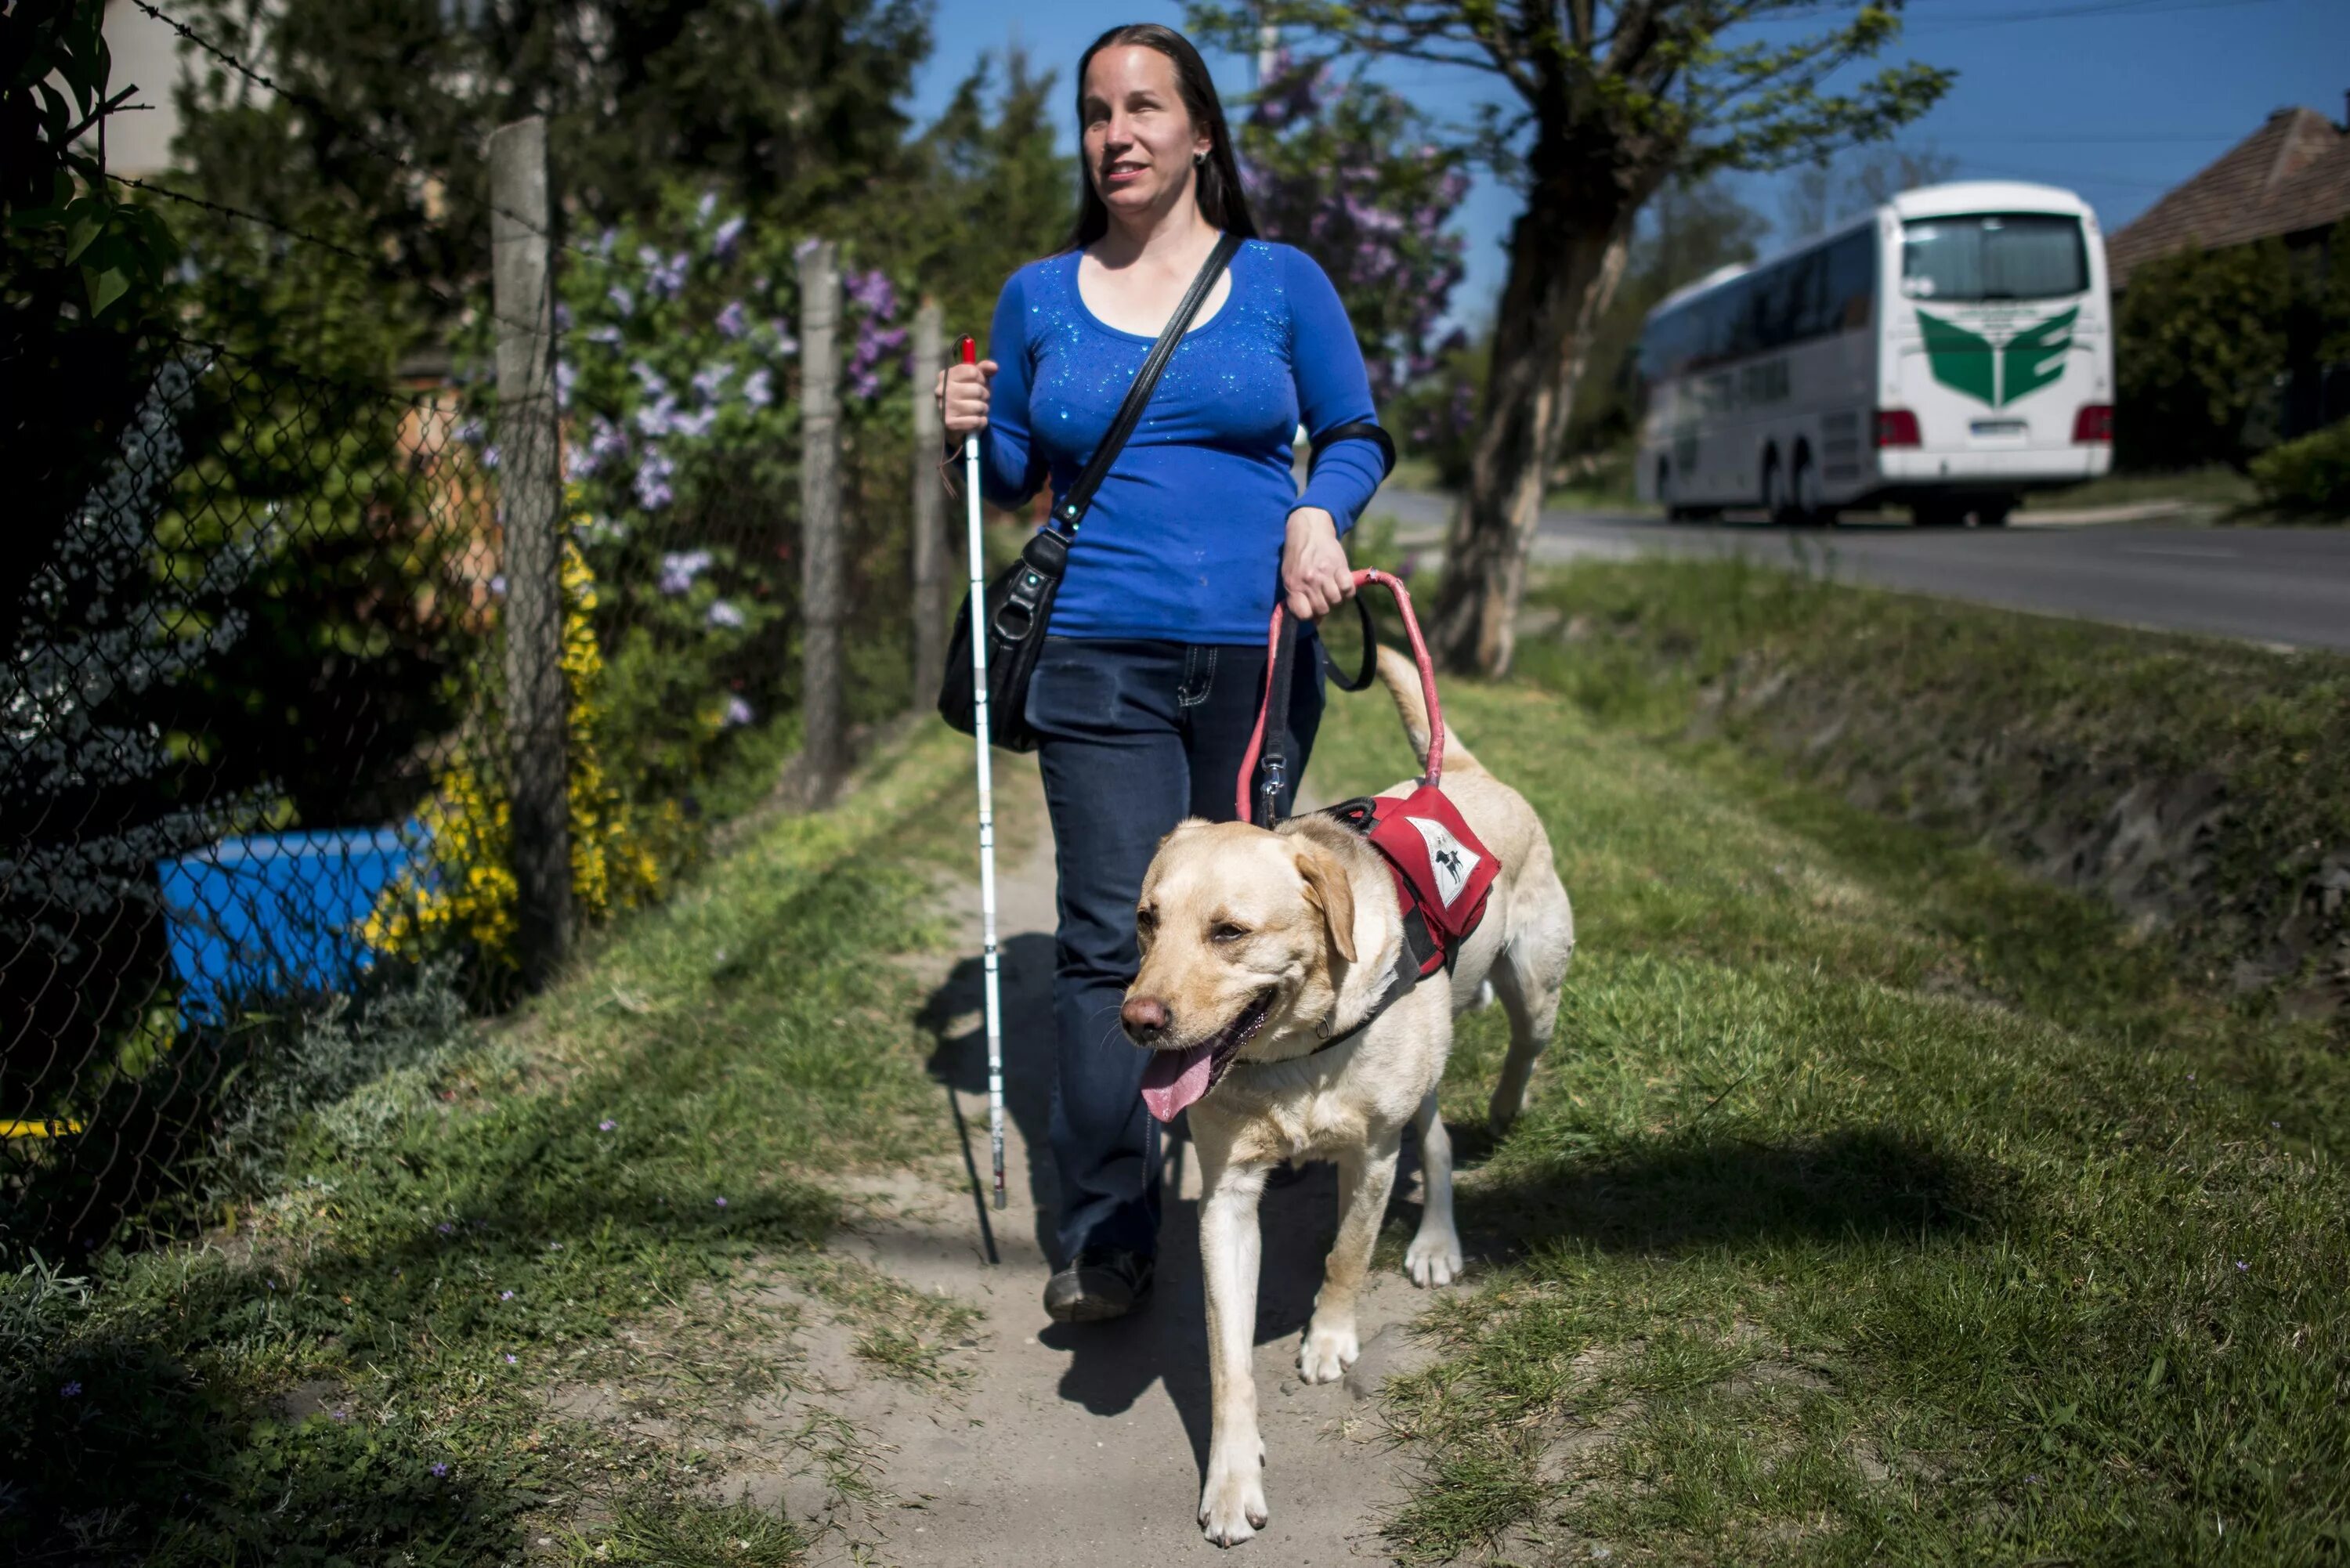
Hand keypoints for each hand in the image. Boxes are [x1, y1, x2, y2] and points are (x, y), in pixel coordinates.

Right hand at [935, 359, 996, 441]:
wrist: (953, 420)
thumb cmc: (966, 394)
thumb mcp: (975, 378)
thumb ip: (984, 369)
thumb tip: (994, 367)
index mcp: (946, 375)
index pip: (973, 371)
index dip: (981, 378)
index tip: (979, 383)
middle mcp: (942, 390)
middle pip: (977, 390)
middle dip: (985, 395)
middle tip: (980, 399)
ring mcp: (944, 407)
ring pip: (979, 407)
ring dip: (984, 409)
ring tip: (978, 410)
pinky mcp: (949, 423)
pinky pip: (976, 421)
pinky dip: (981, 422)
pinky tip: (976, 420)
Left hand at [1281, 507, 1353, 621]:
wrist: (1309, 530)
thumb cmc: (1297, 556)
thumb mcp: (1289, 576)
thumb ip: (1297, 598)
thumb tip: (1314, 621)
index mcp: (1293, 585)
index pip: (1303, 614)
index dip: (1309, 615)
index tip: (1312, 609)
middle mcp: (1309, 581)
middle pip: (1322, 609)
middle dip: (1324, 607)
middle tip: (1324, 597)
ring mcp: (1325, 574)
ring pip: (1336, 601)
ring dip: (1336, 599)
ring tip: (1333, 589)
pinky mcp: (1340, 566)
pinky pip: (1348, 589)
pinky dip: (1347, 591)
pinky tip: (1342, 584)